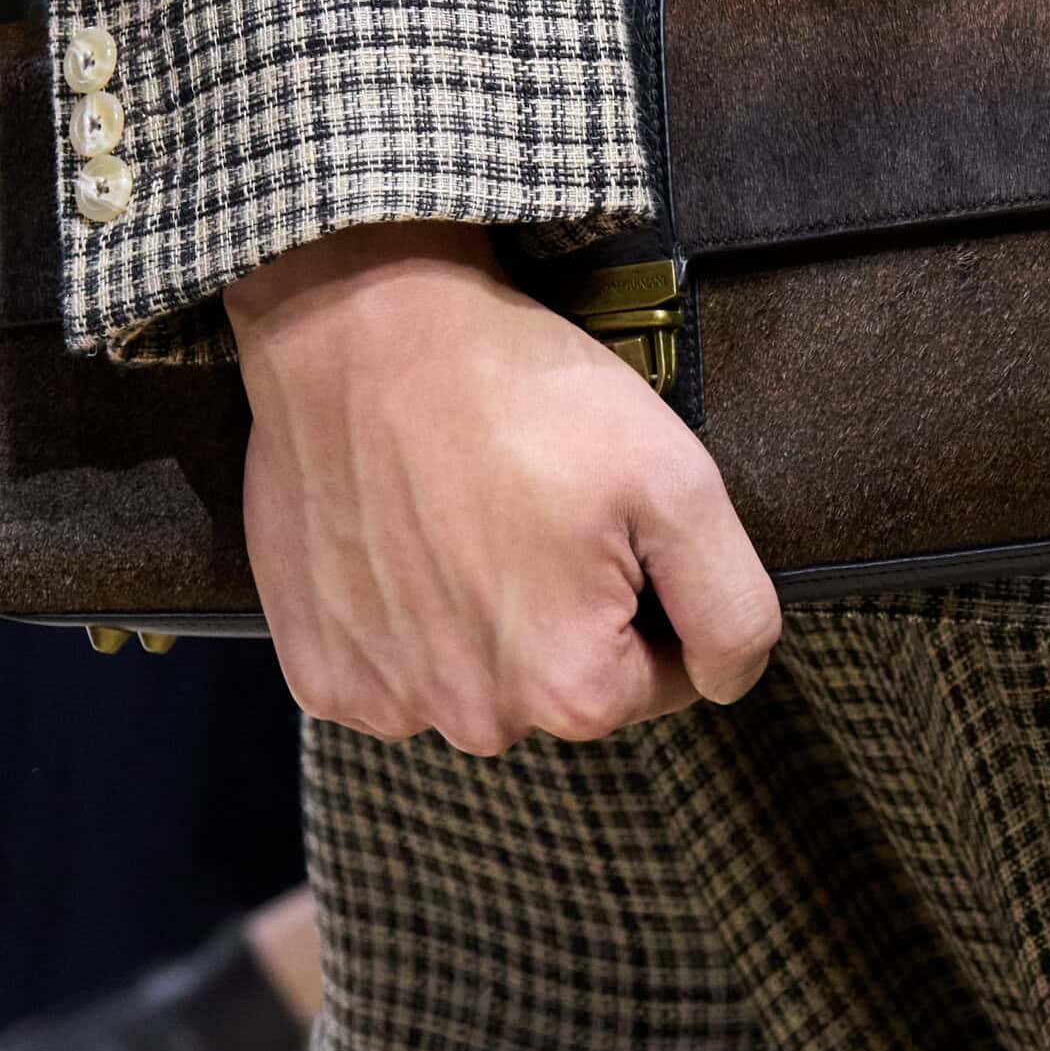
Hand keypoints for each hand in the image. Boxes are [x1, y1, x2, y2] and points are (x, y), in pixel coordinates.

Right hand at [225, 221, 781, 752]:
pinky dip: (401, 614)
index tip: (608, 518)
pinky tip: (402, 536)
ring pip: (476, 677)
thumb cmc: (521, 393)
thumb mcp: (677, 481)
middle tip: (534, 504)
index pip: (658, 677)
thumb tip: (730, 684)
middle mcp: (475, 723)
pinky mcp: (318, 667)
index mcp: (571, 691)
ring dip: (480, 613)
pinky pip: (390, 668)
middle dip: (565, 606)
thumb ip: (731, 608)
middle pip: (561, 684)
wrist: (362, 327)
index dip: (650, 592)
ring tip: (463, 510)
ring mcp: (385, 700)